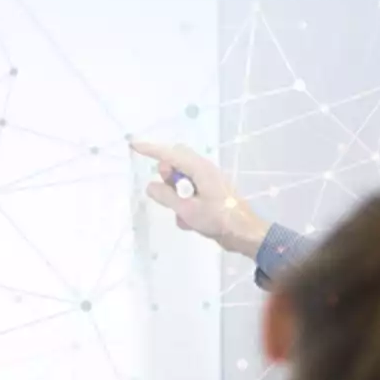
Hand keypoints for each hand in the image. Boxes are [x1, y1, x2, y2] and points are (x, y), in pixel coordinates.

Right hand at [130, 140, 272, 258]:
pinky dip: (184, 205)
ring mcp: (208, 181)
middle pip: (176, 162)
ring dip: (175, 195)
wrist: (245, 234)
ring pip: (181, 179)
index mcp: (199, 169)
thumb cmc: (218, 219)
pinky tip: (190, 222)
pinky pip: (189, 192)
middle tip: (167, 193)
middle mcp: (204, 170)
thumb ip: (166, 196)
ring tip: (182, 214)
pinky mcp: (210, 193)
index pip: (170, 154)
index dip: (150, 149)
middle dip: (166, 176)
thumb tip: (151, 186)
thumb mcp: (186, 210)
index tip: (133, 145)